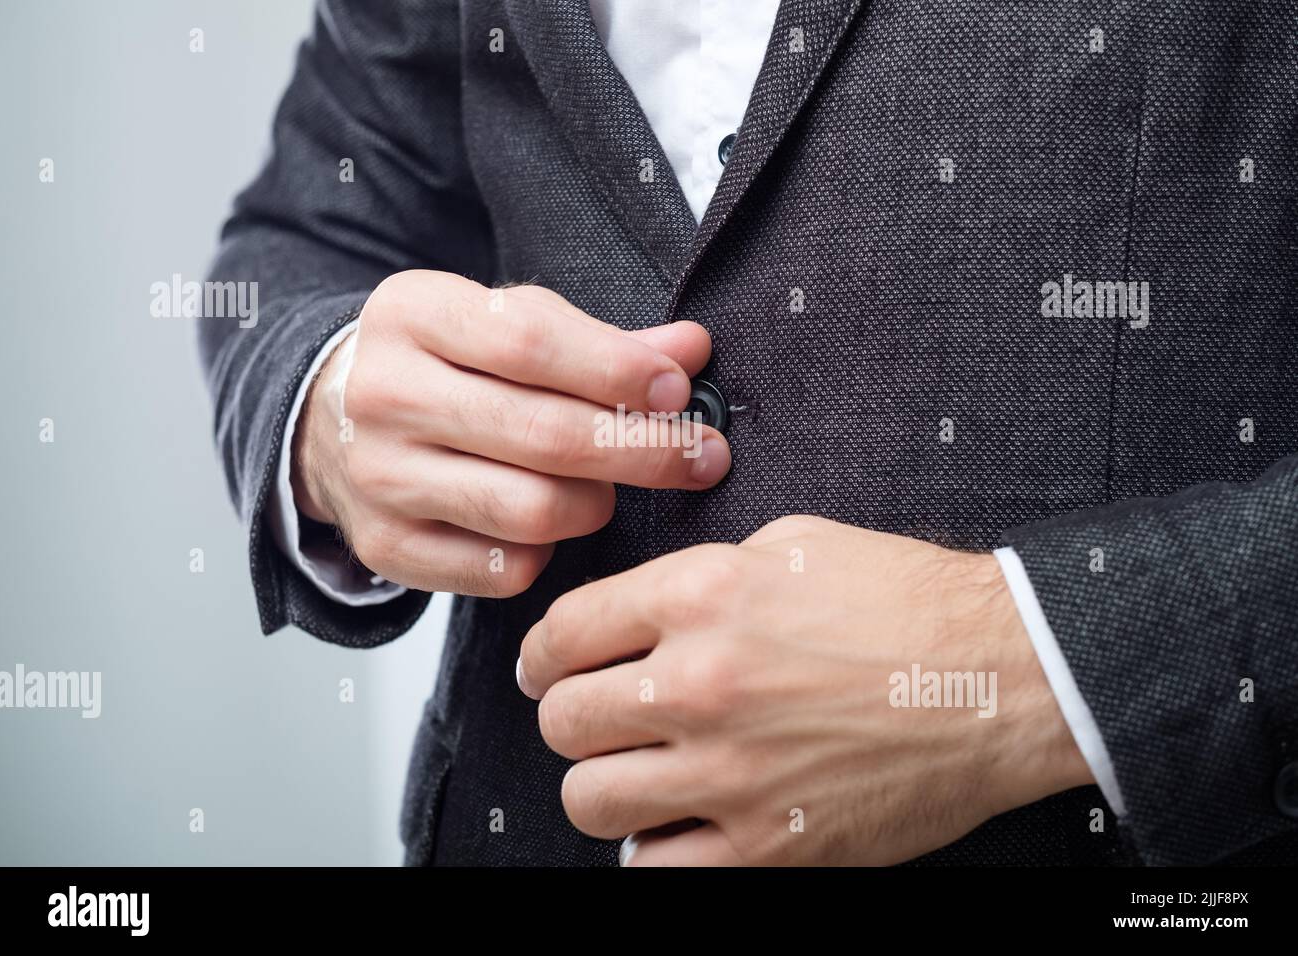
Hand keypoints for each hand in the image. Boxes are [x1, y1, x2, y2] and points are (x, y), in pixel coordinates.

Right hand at [292, 271, 729, 595]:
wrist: (329, 420)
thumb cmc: (444, 365)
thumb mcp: (503, 324)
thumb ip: (599, 340)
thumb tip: (691, 348)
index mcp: (413, 314)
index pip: (530, 339)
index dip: (617, 369)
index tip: (677, 390)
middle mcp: (385, 394)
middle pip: (542, 434)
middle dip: (642, 449)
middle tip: (701, 456)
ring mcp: (379, 477)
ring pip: (530, 510)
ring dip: (596, 504)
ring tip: (609, 488)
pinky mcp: (387, 545)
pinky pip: (503, 567)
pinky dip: (547, 552)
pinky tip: (554, 524)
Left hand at [518, 515, 1092, 864]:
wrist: (1005, 678)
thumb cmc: (910, 604)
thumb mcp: (793, 544)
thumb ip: (702, 576)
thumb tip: (644, 611)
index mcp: (702, 596)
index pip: (563, 632)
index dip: (542, 655)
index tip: (547, 669)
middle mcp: (702, 682)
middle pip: (563, 720)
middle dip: (569, 717)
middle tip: (595, 719)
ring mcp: (731, 771)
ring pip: (590, 799)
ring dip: (604, 786)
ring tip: (636, 773)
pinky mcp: (770, 845)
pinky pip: (655, 870)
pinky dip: (655, 850)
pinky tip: (680, 823)